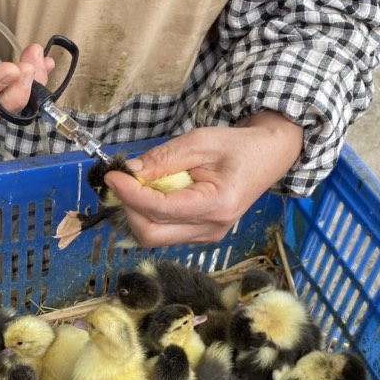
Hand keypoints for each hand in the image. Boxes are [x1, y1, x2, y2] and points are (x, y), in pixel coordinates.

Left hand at [102, 113, 304, 246]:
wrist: (266, 158)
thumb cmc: (236, 147)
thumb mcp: (199, 142)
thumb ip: (163, 159)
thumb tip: (129, 173)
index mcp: (217, 204)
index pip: (161, 209)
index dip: (130, 194)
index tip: (113, 175)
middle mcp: (211, 229)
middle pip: (151, 235)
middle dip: (128, 208)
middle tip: (121, 181)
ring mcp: (206, 237)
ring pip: (154, 237)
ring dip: (137, 212)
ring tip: (138, 184)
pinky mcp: (200, 236)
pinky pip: (164, 233)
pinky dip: (149, 214)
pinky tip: (153, 193)